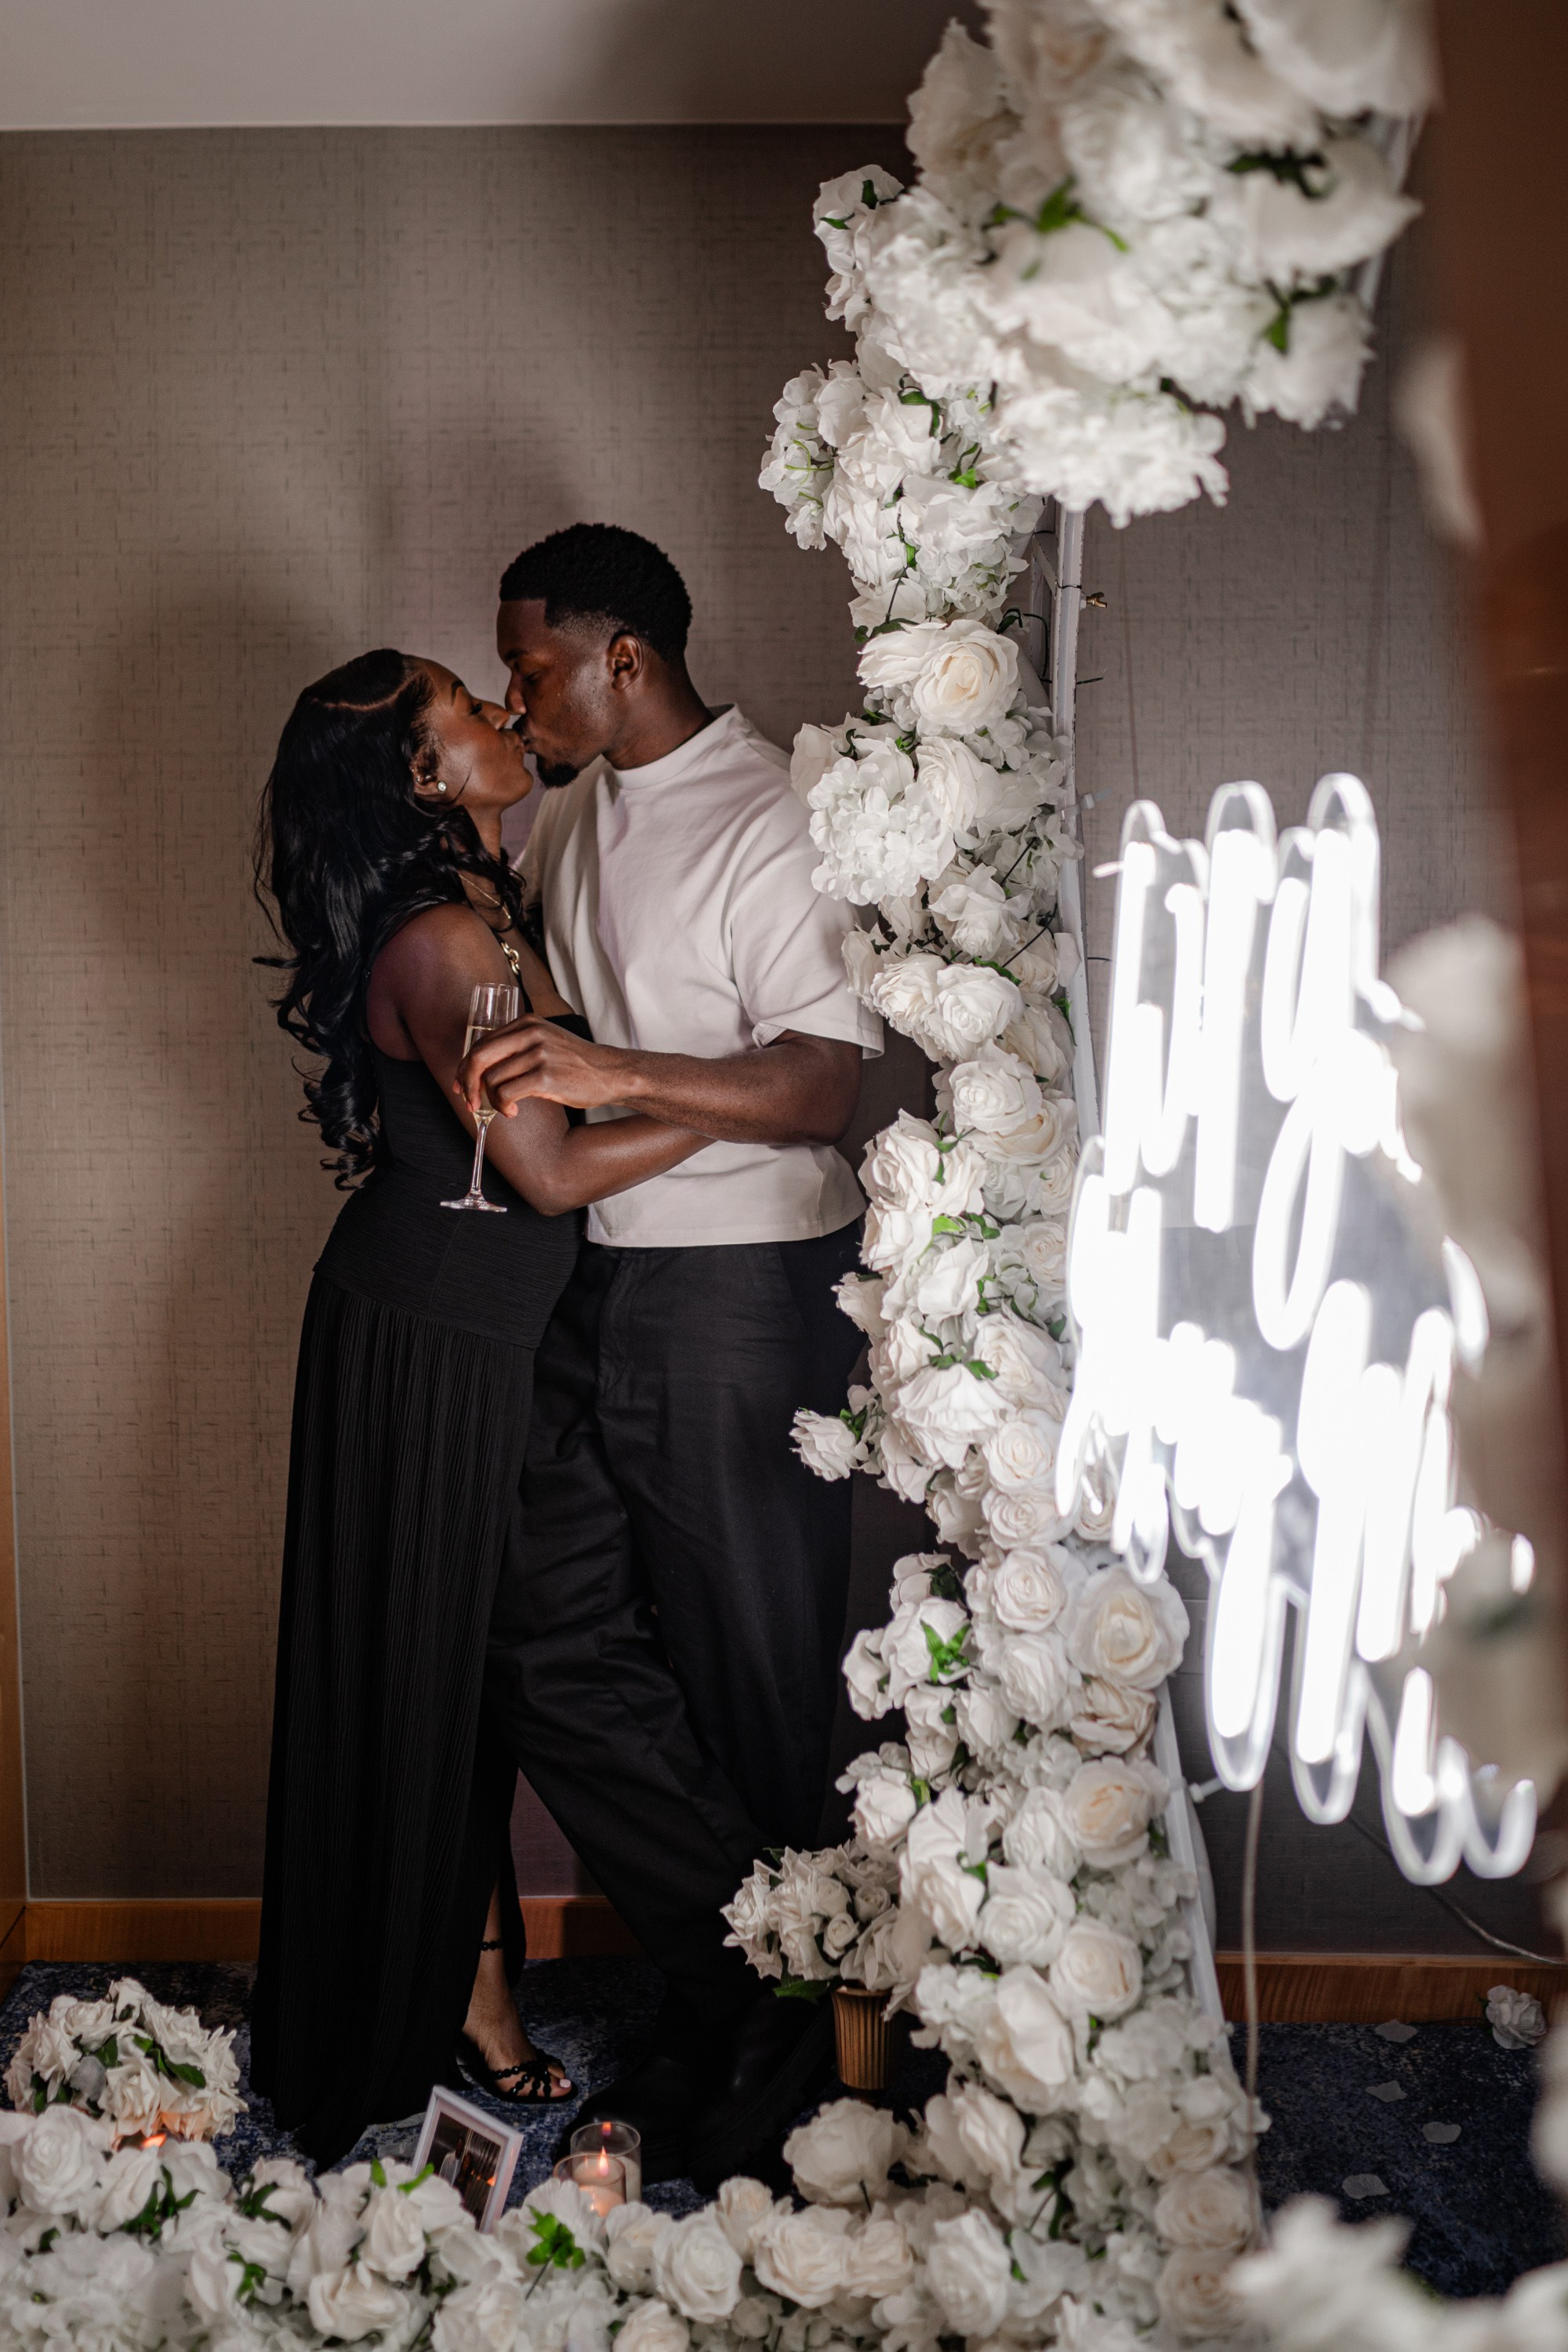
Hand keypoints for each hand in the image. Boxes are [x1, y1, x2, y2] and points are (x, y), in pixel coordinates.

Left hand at [456, 1016, 631, 1114]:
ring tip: (505, 1108)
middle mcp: (530, 1033)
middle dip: (467, 1084)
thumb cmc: (576, 1064)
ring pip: (490, 1078)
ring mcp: (538, 1053)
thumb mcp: (546, 1043)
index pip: (481, 1044)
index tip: (462, 1087)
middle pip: (478, 1057)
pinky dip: (503, 1107)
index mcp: (527, 1023)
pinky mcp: (545, 1076)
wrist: (611, 1072)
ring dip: (490, 1100)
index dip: (465, 1068)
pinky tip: (513, 1112)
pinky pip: (506, 1093)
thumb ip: (517, 1049)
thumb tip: (480, 1072)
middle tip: (470, 1102)